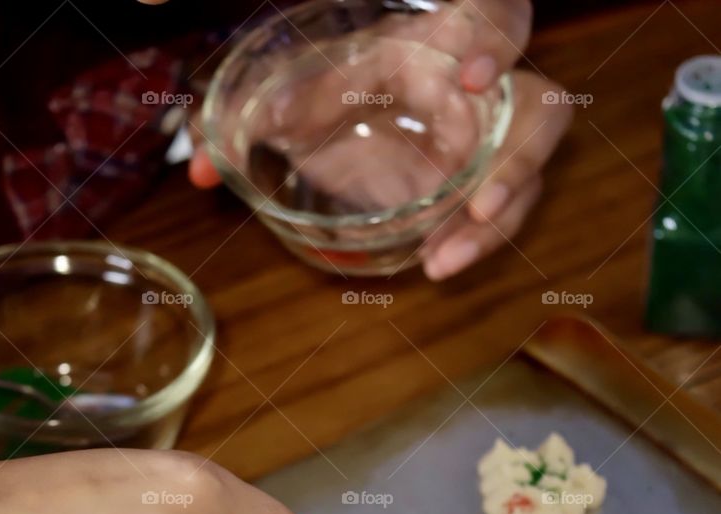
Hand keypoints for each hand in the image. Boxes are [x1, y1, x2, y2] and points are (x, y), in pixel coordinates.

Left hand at [188, 0, 572, 278]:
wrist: (368, 126)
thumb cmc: (352, 91)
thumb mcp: (313, 94)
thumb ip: (266, 114)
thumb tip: (198, 164)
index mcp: (448, 39)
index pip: (496, 16)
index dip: (495, 41)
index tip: (471, 77)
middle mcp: (484, 94)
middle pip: (539, 111)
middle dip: (518, 156)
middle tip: (482, 199)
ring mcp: (492, 146)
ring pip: (527, 177)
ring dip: (492, 223)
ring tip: (443, 257)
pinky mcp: (485, 192)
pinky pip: (497, 220)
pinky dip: (472, 244)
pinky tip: (436, 264)